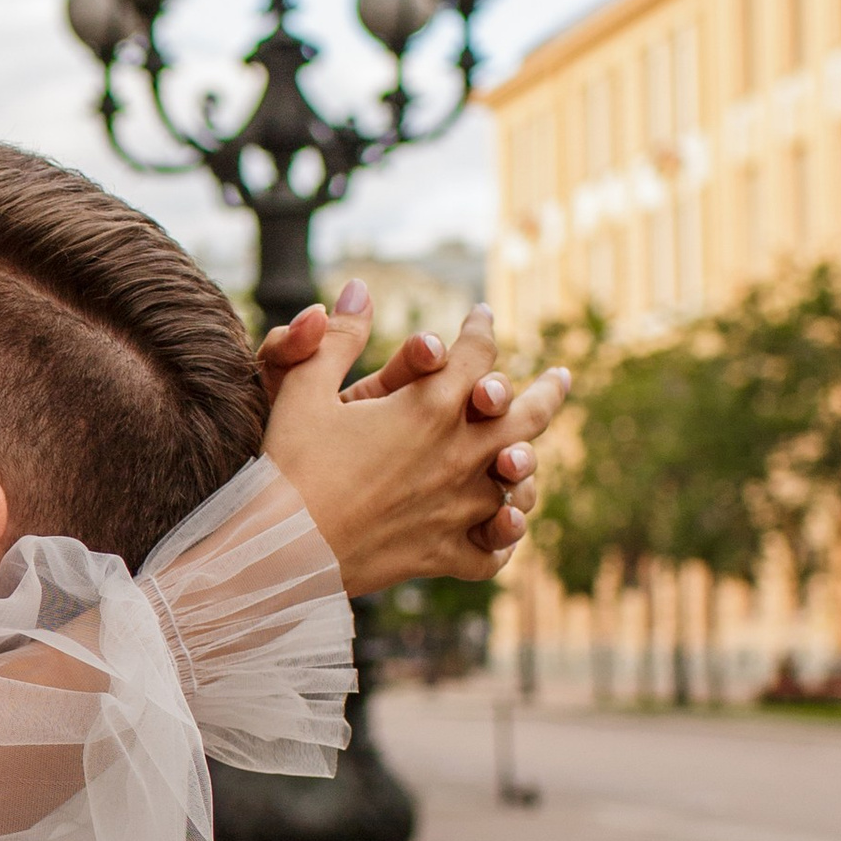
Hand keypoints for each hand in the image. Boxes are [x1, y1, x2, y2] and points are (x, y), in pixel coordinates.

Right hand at [259, 285, 569, 590]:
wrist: (280, 547)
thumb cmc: (290, 464)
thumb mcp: (305, 388)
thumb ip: (339, 337)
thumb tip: (360, 287)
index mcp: (430, 406)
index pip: (476, 354)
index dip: (481, 328)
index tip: (481, 316)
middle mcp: (459, 454)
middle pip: (525, 415)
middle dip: (547, 390)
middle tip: (560, 377)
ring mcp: (458, 507)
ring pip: (519, 481)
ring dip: (530, 463)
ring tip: (530, 454)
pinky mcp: (443, 553)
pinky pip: (492, 549)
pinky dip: (503, 537)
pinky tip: (503, 526)